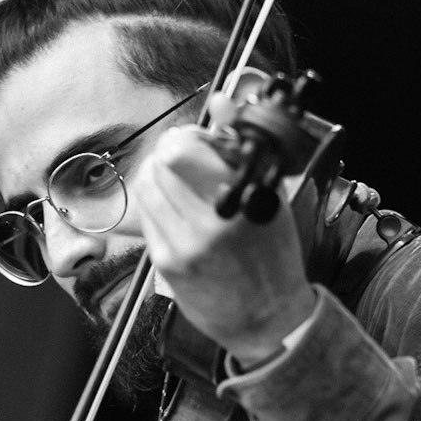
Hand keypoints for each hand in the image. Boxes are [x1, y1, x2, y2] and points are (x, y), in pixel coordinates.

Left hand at [130, 123, 315, 364]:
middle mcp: (212, 222)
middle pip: (161, 163)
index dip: (187, 139)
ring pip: (147, 185)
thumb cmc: (272, 255)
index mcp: (244, 199)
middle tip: (186, 164)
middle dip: (171, 154)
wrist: (268, 320)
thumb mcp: (270, 196)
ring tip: (180, 188)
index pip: (184, 150)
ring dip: (159, 177)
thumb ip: (242, 147)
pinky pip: (147, 216)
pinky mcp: (166, 263)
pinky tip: (176, 214)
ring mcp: (185, 245)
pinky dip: (157, 206)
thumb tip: (221, 100)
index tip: (199, 144)